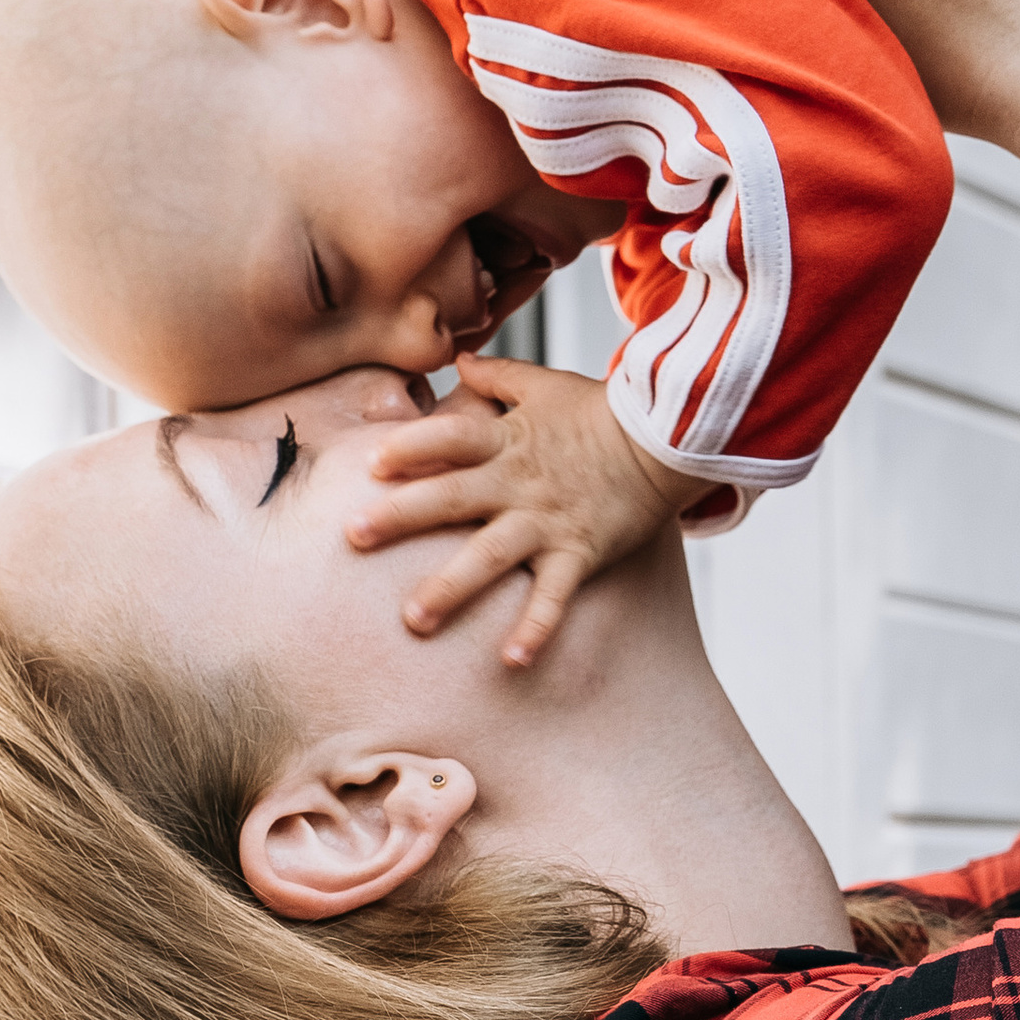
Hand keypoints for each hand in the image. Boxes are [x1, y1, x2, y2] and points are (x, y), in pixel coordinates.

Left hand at [348, 354, 691, 665]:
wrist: (667, 440)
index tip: (373, 463)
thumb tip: (458, 359)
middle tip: (352, 536)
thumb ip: (497, 377)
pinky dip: (537, 627)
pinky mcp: (580, 552)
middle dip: (401, 515)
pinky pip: (555, 595)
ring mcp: (548, 521)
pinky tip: (511, 660)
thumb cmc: (601, 414)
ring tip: (413, 618)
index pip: (452, 437)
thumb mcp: (545, 386)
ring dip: (451, 587)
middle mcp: (519, 482)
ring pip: (491, 555)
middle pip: (453, 496)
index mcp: (507, 439)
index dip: (413, 447)